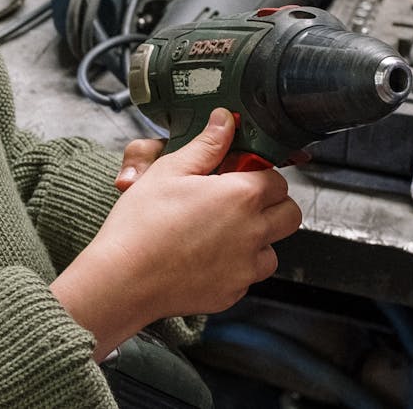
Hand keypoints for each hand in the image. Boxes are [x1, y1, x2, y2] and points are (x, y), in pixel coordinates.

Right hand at [51, 108, 300, 359]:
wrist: (123, 279)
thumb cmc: (141, 225)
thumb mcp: (169, 171)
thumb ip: (206, 145)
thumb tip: (225, 121)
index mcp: (242, 195)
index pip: (277, 179)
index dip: (257, 175)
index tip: (236, 177)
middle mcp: (253, 232)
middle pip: (289, 214)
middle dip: (270, 205)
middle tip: (237, 202)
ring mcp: (245, 267)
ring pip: (272, 249)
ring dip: (257, 239)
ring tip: (220, 233)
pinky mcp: (233, 292)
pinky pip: (248, 276)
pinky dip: (235, 267)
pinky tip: (205, 257)